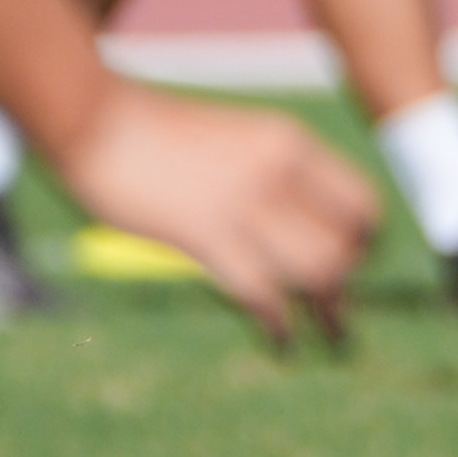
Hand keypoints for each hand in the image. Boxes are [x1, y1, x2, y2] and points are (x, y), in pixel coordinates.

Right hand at [53, 80, 375, 349]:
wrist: (95, 118)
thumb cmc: (157, 133)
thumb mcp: (236, 139)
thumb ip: (271, 174)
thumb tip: (299, 226)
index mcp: (290, 143)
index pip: (360, 203)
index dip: (363, 241)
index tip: (352, 262)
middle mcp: (279, 172)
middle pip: (344, 244)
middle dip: (347, 281)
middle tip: (339, 306)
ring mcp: (243, 204)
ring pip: (316, 271)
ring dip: (327, 310)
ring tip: (330, 333)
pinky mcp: (203, 235)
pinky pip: (261, 291)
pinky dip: (278, 323)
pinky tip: (281, 338)